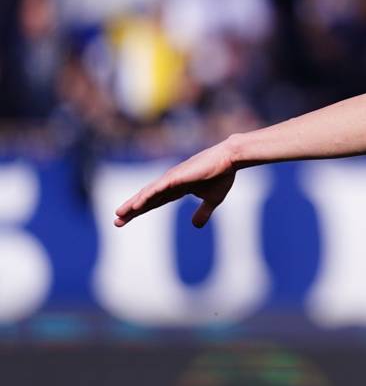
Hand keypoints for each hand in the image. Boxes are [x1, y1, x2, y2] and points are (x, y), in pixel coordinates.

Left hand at [114, 138, 238, 227]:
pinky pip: (157, 189)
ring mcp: (172, 178)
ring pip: (148, 193)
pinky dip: (146, 197)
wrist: (230, 159)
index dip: (141, 211)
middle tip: (116, 221)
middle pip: (147, 199)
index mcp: (178, 188)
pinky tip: (135, 206)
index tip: (126, 220)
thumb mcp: (213, 200)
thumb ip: (202, 212)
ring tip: (119, 214)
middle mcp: (171, 183)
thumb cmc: (222, 175)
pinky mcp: (176, 176)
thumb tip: (195, 226)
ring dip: (133, 204)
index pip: (155, 202)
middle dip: (131, 210)